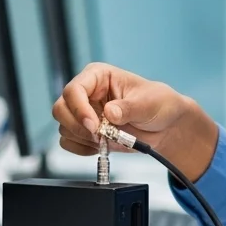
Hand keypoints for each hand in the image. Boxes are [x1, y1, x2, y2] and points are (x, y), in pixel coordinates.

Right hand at [51, 63, 218, 180]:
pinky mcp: (85, 132)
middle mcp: (86, 93)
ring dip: (84, 138)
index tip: (94, 125)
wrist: (165, 127)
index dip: (79, 109)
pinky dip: (83, 149)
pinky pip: (69, 143)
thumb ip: (128, 108)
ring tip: (108, 138)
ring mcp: (83, 113)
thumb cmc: (158, 104)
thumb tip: (109, 113)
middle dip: (77, 126)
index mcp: (98, 76)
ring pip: (64, 127)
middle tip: (99, 135)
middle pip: (61, 108)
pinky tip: (102, 146)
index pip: (74, 90)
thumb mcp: (148, 103)